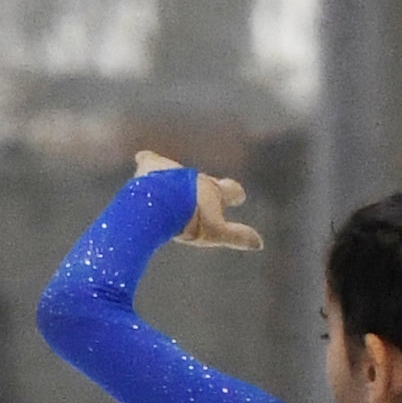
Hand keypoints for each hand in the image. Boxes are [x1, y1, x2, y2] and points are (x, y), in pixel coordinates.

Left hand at [142, 150, 262, 252]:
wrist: (159, 204)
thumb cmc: (188, 219)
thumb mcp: (215, 233)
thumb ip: (236, 237)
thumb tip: (259, 244)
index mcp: (212, 191)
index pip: (231, 190)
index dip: (235, 194)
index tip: (239, 196)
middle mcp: (195, 177)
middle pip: (203, 181)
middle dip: (203, 188)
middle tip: (200, 195)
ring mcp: (173, 170)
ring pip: (177, 172)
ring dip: (176, 178)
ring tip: (172, 186)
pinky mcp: (152, 166)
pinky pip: (149, 159)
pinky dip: (147, 161)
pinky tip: (141, 158)